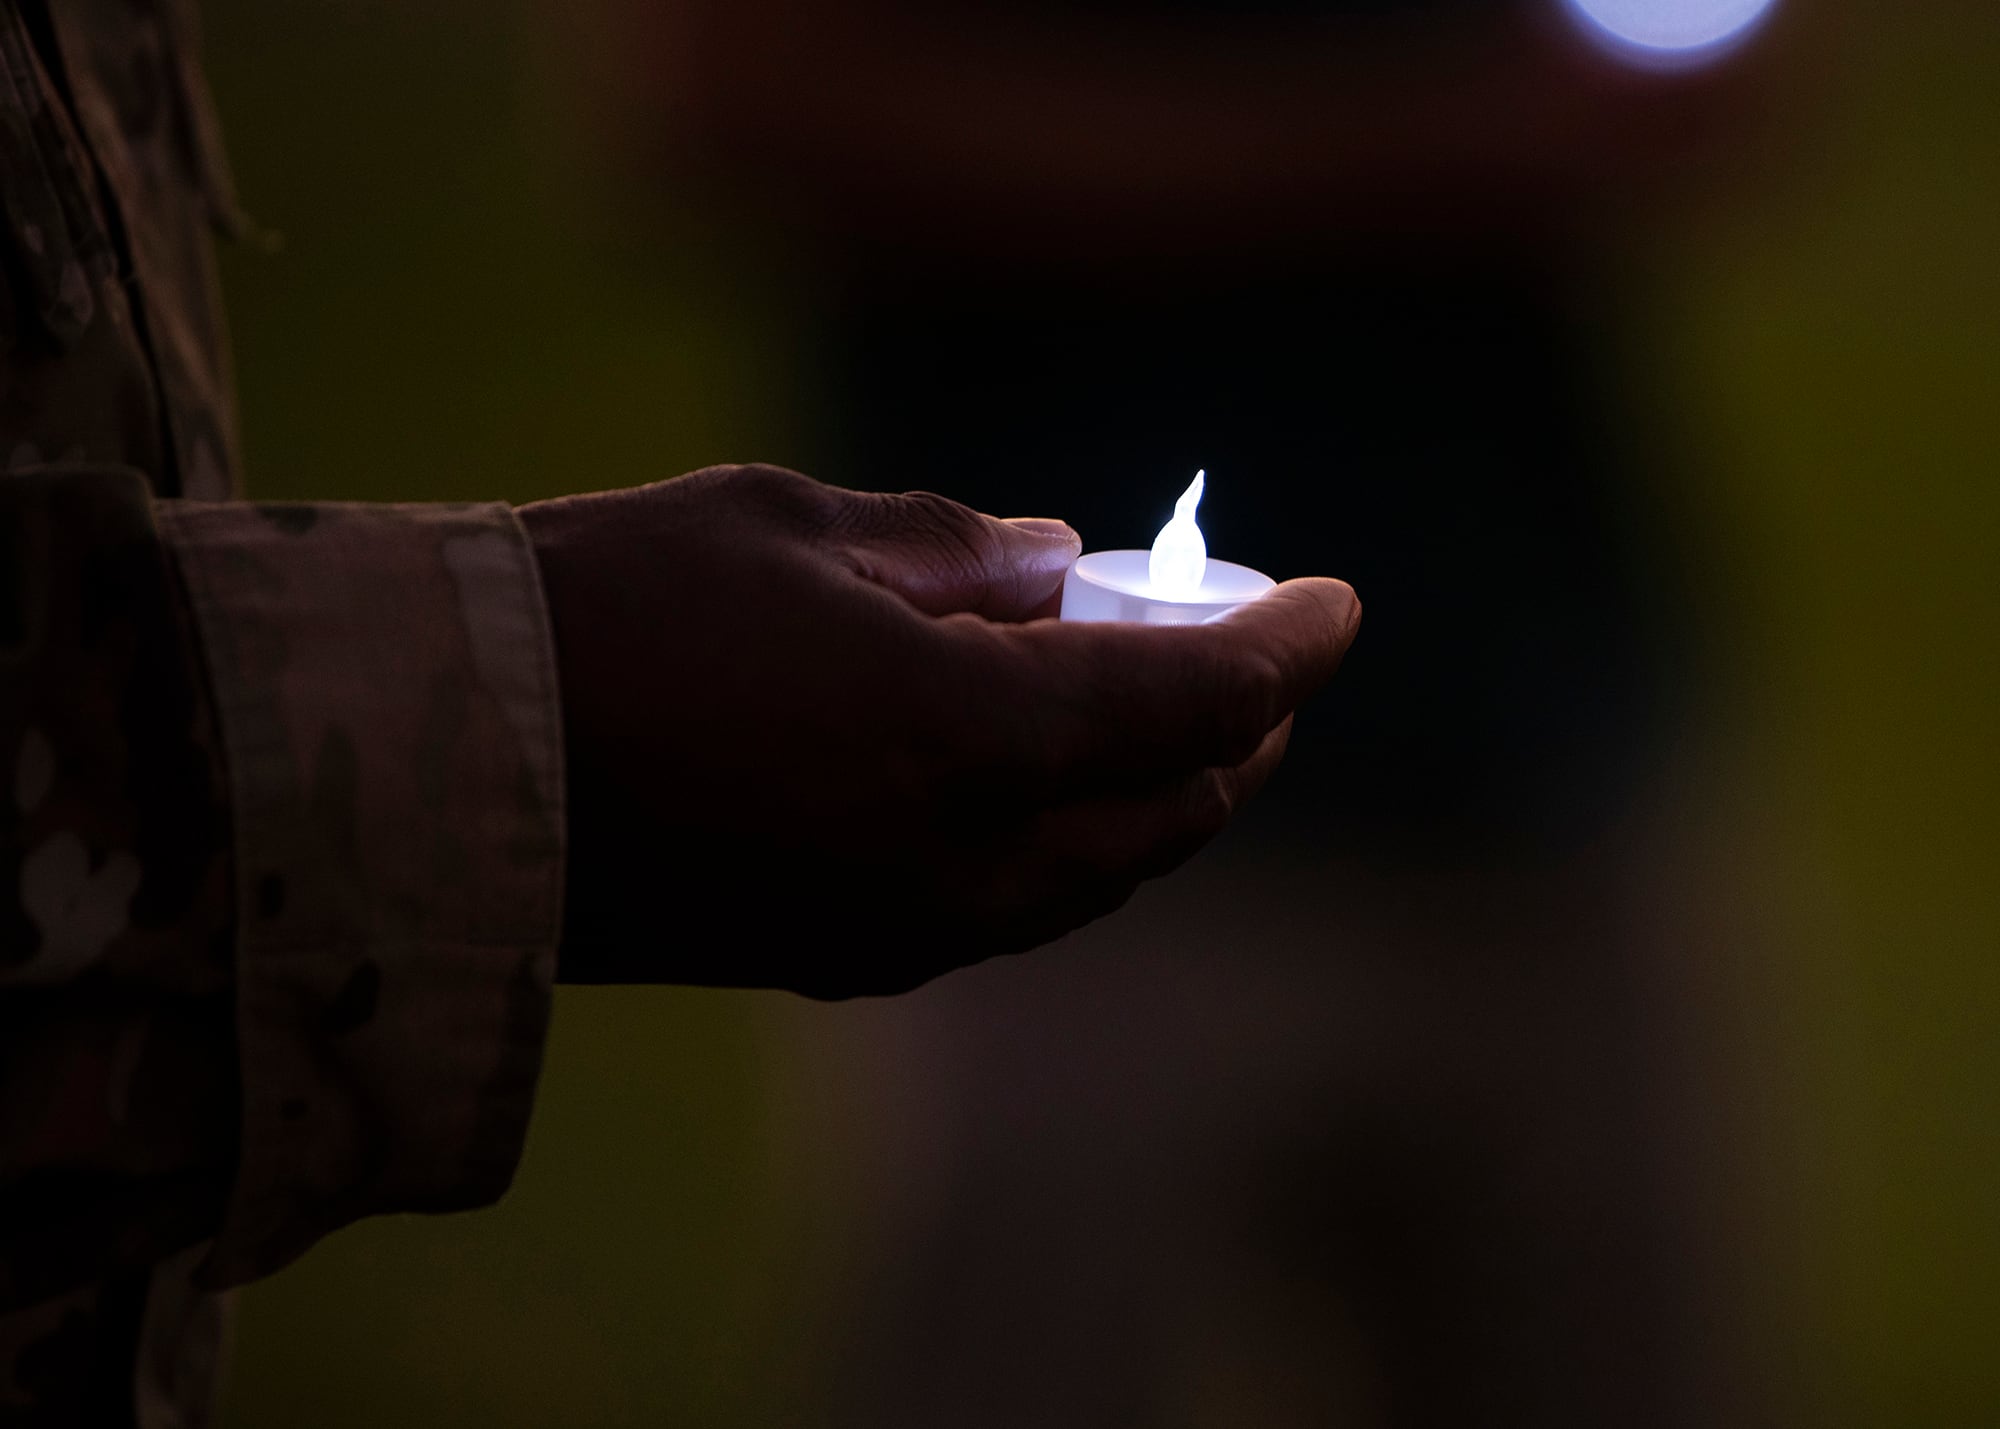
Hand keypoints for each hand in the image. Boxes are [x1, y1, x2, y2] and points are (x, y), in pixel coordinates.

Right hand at [517, 464, 1358, 996]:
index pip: (1198, 699)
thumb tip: (1053, 565)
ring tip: (1174, 729)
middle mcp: (965, 855)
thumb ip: (955, 549)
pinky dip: (1066, 848)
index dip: (1287, 648)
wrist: (445, 768)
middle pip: (1167, 811)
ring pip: (1095, 879)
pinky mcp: (837, 957)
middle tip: (1259, 667)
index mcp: (974, 735)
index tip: (1336, 605)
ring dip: (1157, 803)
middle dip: (1236, 735)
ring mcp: (904, 924)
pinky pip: (1009, 911)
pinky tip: (1047, 794)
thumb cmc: (613, 609)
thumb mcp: (795, 523)